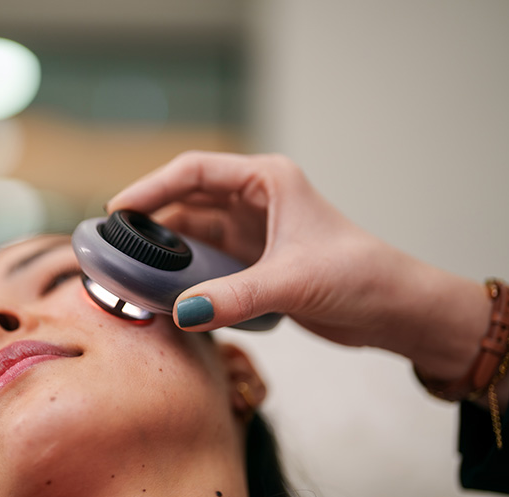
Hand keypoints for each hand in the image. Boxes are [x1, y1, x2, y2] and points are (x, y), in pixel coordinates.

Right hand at [107, 152, 491, 388]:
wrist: (395, 310)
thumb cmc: (361, 276)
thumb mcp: (292, 281)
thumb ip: (234, 297)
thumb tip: (181, 313)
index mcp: (267, 180)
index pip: (193, 172)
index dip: (150, 188)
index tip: (117, 212)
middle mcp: (255, 201)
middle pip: (186, 202)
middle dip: (150, 222)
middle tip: (113, 246)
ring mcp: (252, 234)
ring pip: (193, 235)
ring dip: (165, 252)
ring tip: (129, 271)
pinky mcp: (254, 265)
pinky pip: (206, 264)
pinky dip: (183, 276)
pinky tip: (162, 292)